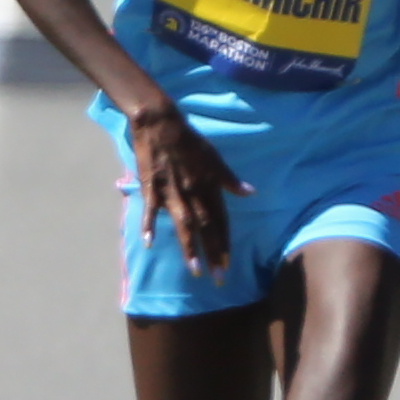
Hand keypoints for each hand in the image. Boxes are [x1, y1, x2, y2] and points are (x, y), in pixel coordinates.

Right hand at [124, 93, 242, 273]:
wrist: (161, 122)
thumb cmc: (188, 139)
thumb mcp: (214, 156)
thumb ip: (229, 178)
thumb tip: (250, 192)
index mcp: (208, 185)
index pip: (220, 220)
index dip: (224, 242)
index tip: (228, 264)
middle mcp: (193, 192)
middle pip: (206, 227)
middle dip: (213, 253)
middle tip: (218, 278)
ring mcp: (172, 191)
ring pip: (184, 224)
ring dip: (190, 248)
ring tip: (195, 270)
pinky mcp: (152, 186)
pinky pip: (151, 209)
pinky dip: (148, 225)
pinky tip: (149, 243)